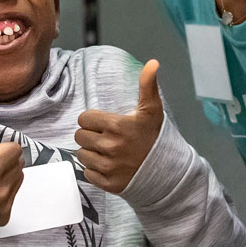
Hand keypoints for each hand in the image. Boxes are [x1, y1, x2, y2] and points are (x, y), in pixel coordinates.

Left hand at [75, 59, 163, 193]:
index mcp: (117, 126)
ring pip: (82, 155)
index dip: (93, 120)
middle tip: (106, 138)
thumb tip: (153, 62)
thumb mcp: (152, 111)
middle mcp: (110, 147)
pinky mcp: (107, 183)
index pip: (84, 119)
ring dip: (91, 153)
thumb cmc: (154, 138)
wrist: (166, 172)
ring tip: (108, 152)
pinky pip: (87, 173)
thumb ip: (148, 86)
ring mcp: (108, 167)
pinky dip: (95, 170)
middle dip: (90, 135)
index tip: (106, 124)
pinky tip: (109, 166)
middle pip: (79, 137)